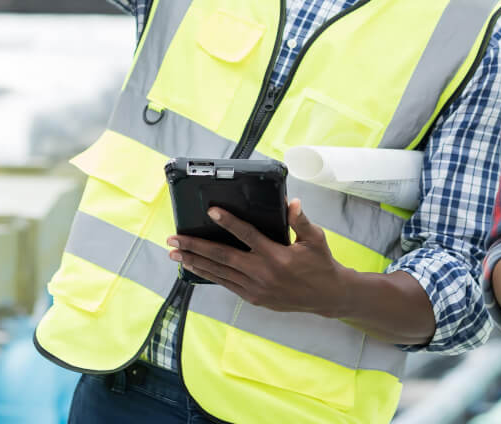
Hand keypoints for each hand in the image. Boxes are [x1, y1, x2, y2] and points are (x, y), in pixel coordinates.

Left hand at [169, 198, 350, 315]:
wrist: (326, 296)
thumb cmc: (320, 263)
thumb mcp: (315, 239)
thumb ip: (301, 220)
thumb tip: (292, 202)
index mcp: (276, 255)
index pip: (247, 235)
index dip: (228, 222)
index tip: (211, 210)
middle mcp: (262, 273)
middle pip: (222, 257)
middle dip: (195, 246)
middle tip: (174, 238)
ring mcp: (256, 288)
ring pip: (219, 273)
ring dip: (195, 261)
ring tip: (174, 253)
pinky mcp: (254, 298)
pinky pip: (226, 284)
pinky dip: (208, 275)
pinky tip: (194, 267)